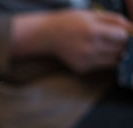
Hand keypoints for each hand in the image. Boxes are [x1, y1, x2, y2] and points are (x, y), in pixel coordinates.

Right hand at [12, 10, 132, 72]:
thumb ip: (115, 21)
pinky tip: (92, 52)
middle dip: (122, 44)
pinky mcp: (81, 69)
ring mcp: (85, 61)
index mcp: (93, 31)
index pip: (123, 37)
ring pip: (113, 61)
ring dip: (115, 53)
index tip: (123, 32)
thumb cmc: (70, 22)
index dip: (126, 34)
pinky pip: (101, 66)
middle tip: (116, 39)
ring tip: (105, 45)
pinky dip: (102, 59)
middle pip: (120, 50)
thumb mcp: (92, 14)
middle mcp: (89, 49)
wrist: (47, 36)